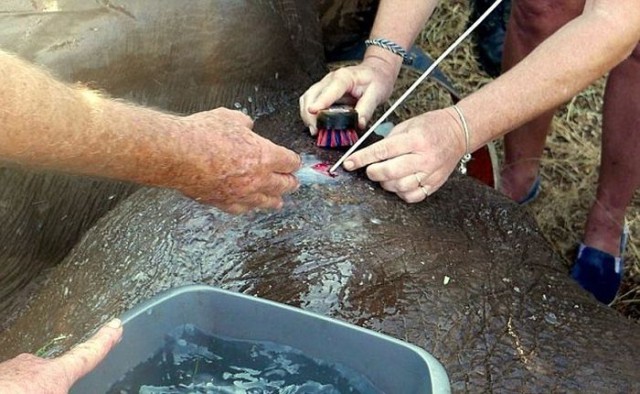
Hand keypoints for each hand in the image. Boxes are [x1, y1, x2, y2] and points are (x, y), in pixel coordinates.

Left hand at [0, 318, 122, 393]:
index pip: (87, 354)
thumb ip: (63, 384)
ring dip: (22, 392)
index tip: (116, 325)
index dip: (104, 340)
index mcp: (55, 376)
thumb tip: (62, 383)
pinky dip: (10, 391)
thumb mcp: (54, 389)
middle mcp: (34, 366)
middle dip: (47, 388)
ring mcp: (10, 369)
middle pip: (50, 373)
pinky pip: (7, 385)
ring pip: (23, 383)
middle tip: (48, 393)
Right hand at [171, 108, 300, 213]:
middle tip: (292, 182)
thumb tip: (247, 125)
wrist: (177, 155)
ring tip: (278, 201)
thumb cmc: (202, 134)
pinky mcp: (224, 203)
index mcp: (265, 156)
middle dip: (290, 182)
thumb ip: (243, 123)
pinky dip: (249, 207)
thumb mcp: (229, 118)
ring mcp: (241, 194)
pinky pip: (243, 209)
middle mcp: (258, 179)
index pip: (290, 162)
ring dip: (275, 200)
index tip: (294, 162)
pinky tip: (250, 206)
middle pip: (284, 185)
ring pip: (266, 202)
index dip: (293, 162)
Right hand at [299, 56, 399, 133]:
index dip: (319, 102)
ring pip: (307, 99)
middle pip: (311, 95)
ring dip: (307, 115)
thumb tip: (359, 123)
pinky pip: (310, 102)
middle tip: (316, 130)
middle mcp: (330, 80)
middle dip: (309, 114)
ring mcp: (324, 85)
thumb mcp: (377, 93)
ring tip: (315, 130)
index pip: (328, 90)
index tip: (313, 112)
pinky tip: (316, 124)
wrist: (376, 71)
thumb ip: (367, 109)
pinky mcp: (323, 92)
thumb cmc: (376, 79)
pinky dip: (310, 114)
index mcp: (343, 77)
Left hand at [342, 108, 464, 201]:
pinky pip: (412, 196)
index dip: (362, 158)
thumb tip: (368, 155)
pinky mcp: (434, 184)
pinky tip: (398, 184)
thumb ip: (389, 141)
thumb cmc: (432, 126)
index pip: (382, 151)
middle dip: (372, 172)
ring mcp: (430, 173)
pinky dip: (400, 193)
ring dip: (385, 183)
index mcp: (415, 139)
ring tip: (384, 175)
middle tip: (369, 169)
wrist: (459, 132)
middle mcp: (423, 158)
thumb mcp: (408, 125)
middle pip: (389, 172)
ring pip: (399, 187)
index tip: (349, 163)